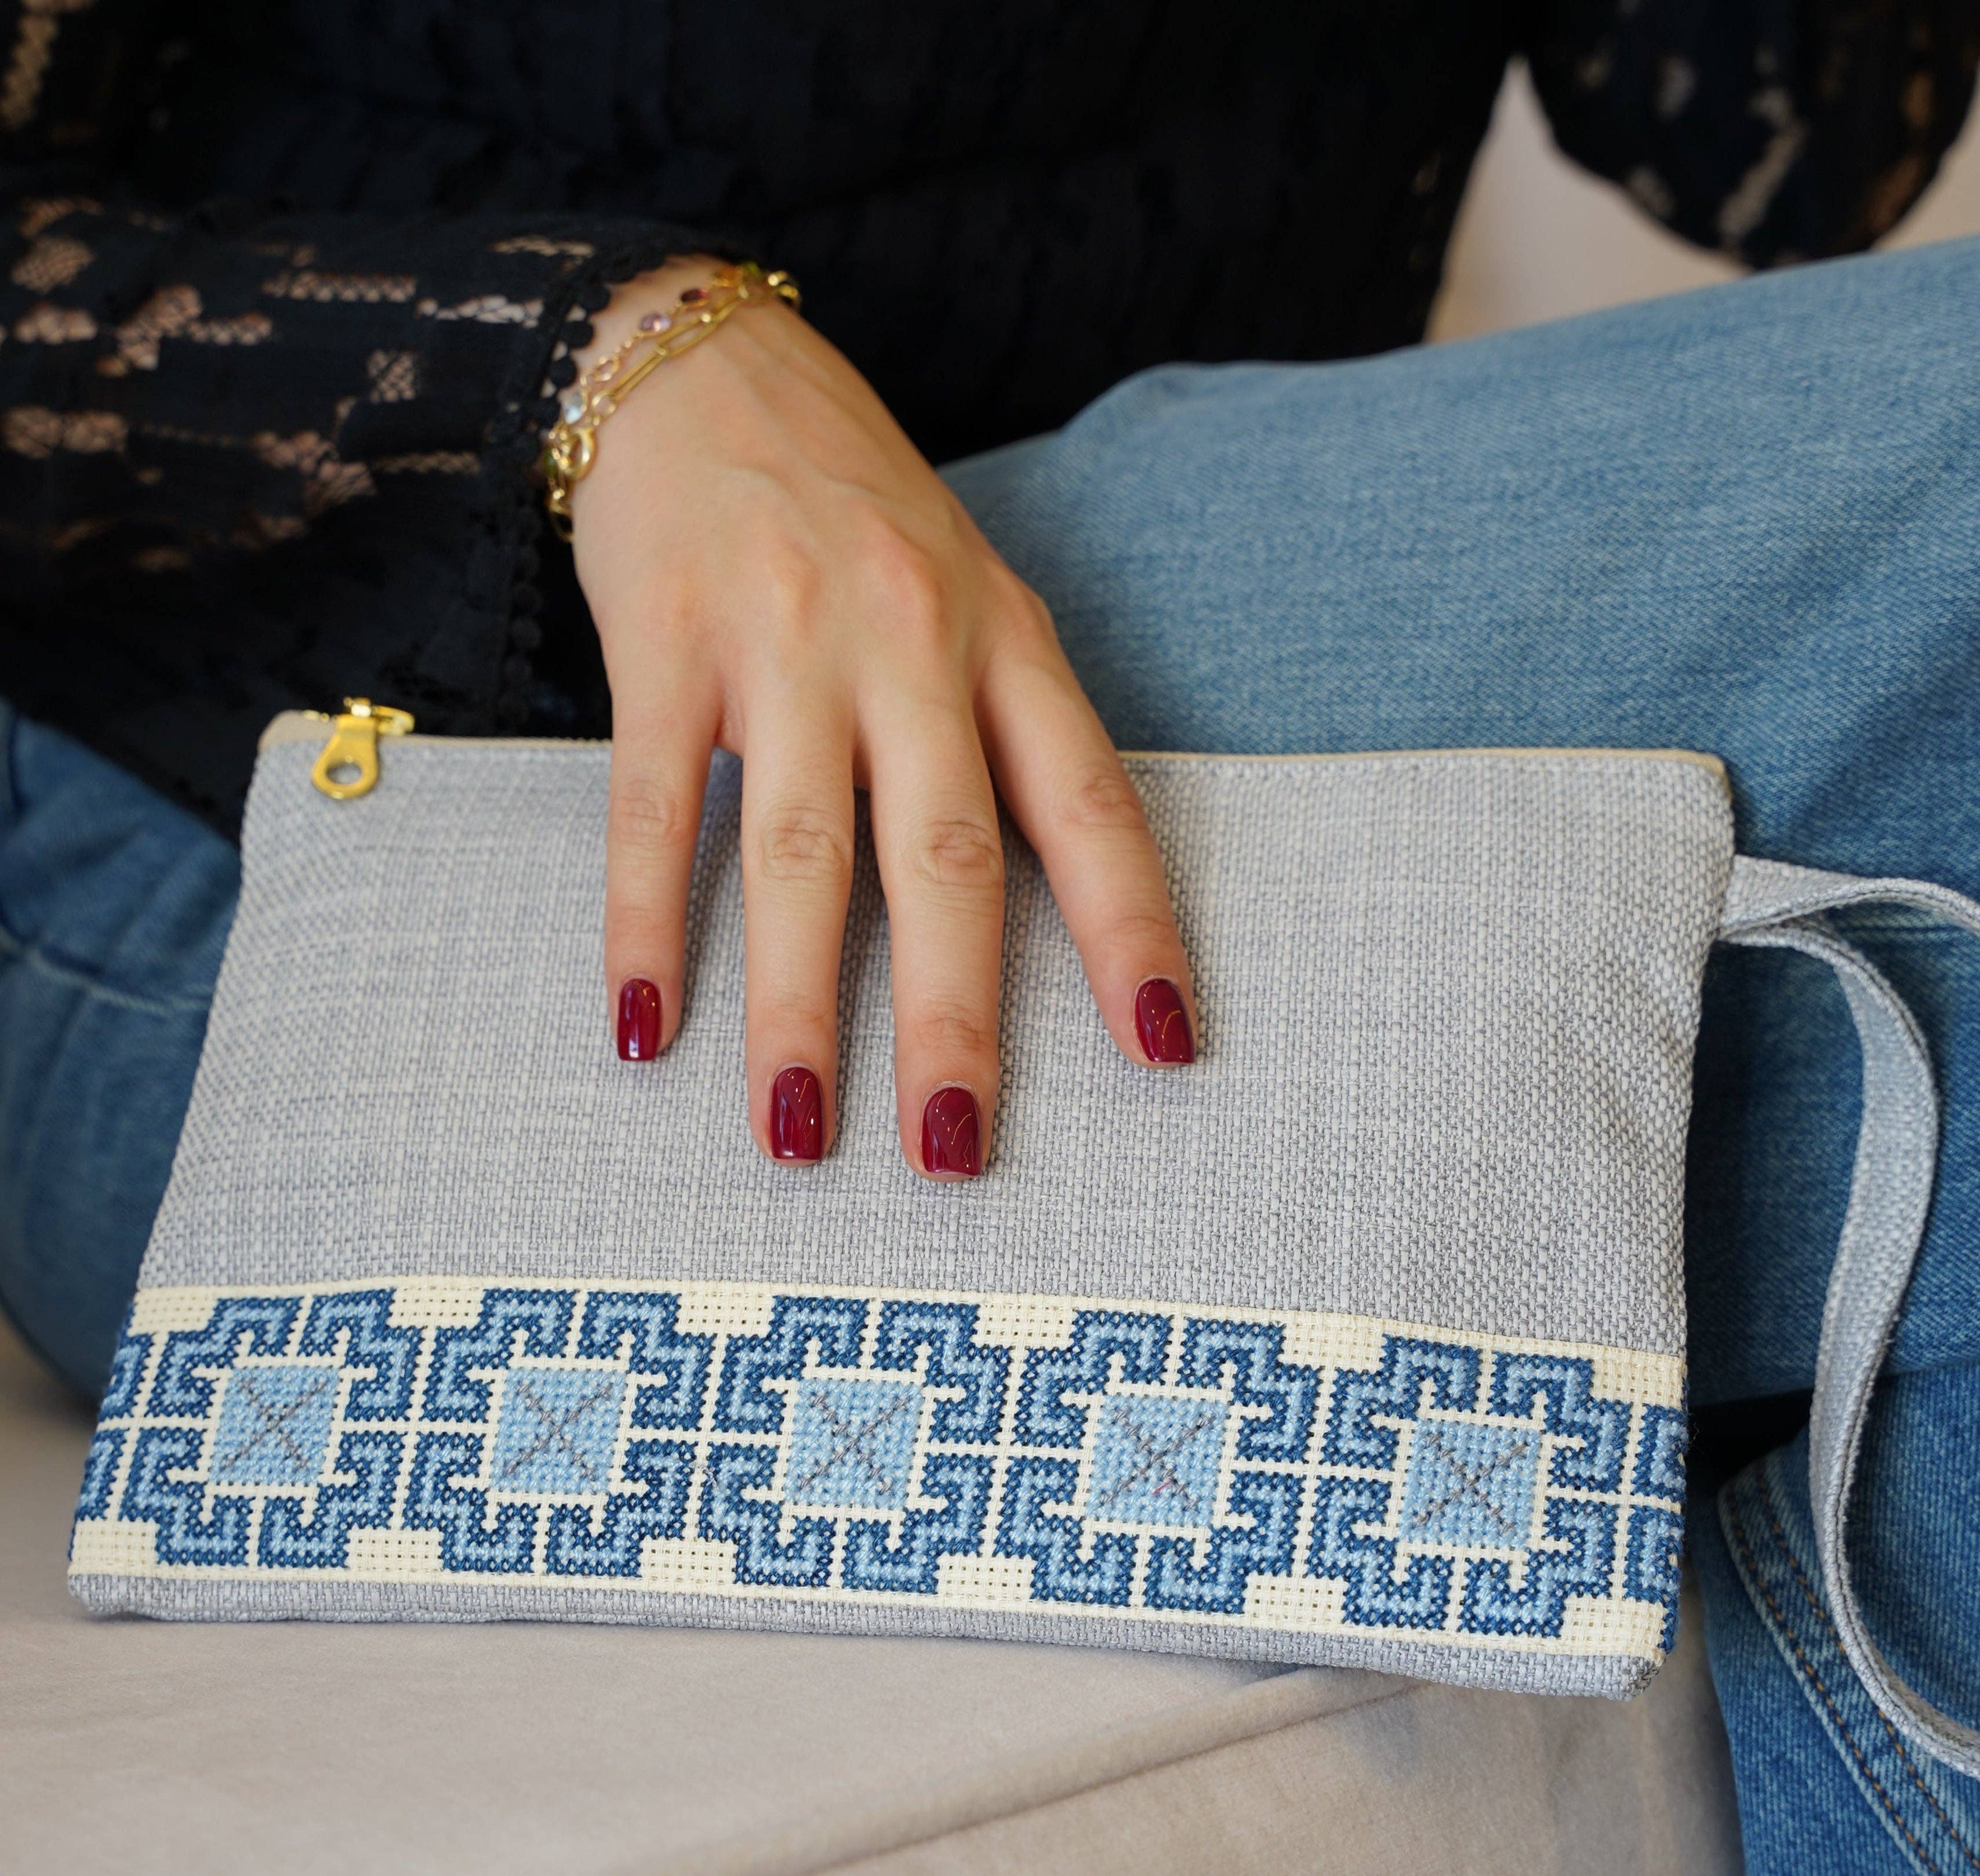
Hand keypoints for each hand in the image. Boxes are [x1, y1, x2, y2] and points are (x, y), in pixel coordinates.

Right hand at [569, 256, 1196, 1176]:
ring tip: (795, 1131)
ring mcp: (783, 641)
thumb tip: (1029, 914)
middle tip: (953, 1151)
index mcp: (1004, 639)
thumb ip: (996, 730)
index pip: (1089, 807)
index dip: (1132, 933)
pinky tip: (646, 1025)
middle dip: (957, 1019)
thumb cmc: (851, 506)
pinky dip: (650, 924)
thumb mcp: (963, 593)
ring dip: (799, 1007)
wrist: (699, 360)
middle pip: (949, 858)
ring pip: (803, 854)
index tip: (1165, 1050)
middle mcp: (908, 642)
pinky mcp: (662, 640)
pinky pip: (657, 807)